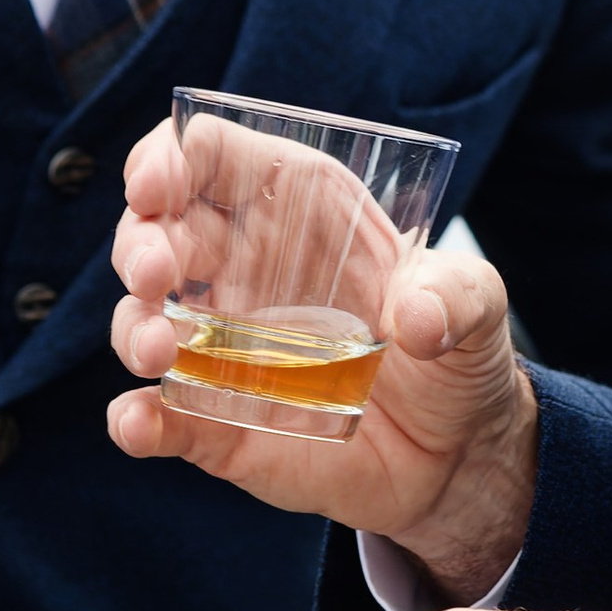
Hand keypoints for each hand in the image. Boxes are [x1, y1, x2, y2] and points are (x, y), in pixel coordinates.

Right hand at [106, 120, 538, 598]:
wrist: (457, 454)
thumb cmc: (456, 352)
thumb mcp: (479, 307)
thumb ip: (459, 294)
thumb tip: (415, 316)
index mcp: (294, 209)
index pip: (208, 156)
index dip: (167, 158)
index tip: (155, 186)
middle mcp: (242, 268)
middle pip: (156, 231)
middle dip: (140, 243)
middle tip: (158, 274)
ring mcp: (221, 346)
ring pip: (140, 318)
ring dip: (132, 327)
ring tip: (158, 350)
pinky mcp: (217, 420)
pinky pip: (158, 416)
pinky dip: (135, 419)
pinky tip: (137, 424)